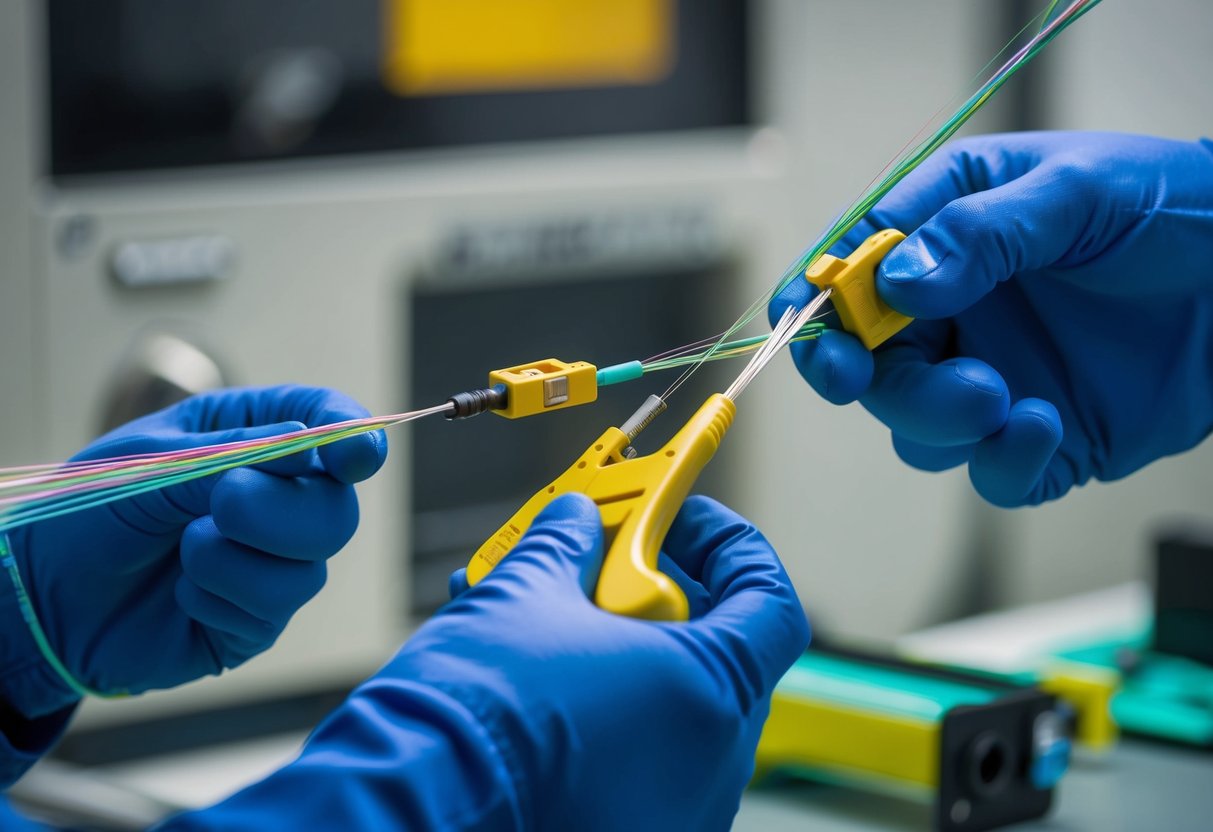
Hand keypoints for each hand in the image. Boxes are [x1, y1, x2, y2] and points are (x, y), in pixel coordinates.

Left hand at [5, 386, 386, 715]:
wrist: (39, 596)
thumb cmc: (88, 511)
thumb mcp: (151, 463)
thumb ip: (233, 453)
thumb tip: (310, 441)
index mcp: (253, 437)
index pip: (329, 424)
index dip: (353, 436)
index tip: (354, 454)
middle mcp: (277, 499)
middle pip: (337, 507)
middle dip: (281, 510)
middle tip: (222, 503)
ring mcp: (272, 563)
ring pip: (313, 565)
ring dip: (236, 557)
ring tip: (183, 550)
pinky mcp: (256, 620)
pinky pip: (272, 608)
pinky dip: (219, 595)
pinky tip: (182, 591)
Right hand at [169, 494, 807, 830]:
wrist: (410, 806)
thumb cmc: (477, 710)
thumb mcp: (524, 595)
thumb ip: (564, 544)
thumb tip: (575, 519)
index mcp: (710, 690)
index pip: (769, 601)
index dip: (731, 545)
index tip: (681, 518)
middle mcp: (710, 761)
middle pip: (720, 648)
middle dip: (661, 591)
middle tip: (604, 559)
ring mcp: (674, 808)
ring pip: (672, 704)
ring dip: (622, 648)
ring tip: (550, 612)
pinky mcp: (628, 830)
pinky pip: (638, 753)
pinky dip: (604, 706)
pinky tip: (539, 675)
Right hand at [771, 131, 1212, 505]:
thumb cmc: (1175, 209)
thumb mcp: (1075, 193)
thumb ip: (981, 231)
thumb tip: (895, 282)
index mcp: (944, 230)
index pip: (848, 268)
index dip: (814, 302)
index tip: (806, 330)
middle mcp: (954, 307)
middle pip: (867, 363)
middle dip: (875, 380)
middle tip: (899, 377)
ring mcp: (989, 375)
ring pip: (913, 426)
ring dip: (940, 422)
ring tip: (1003, 399)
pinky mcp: (1034, 436)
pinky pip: (985, 473)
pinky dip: (1001, 463)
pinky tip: (1043, 426)